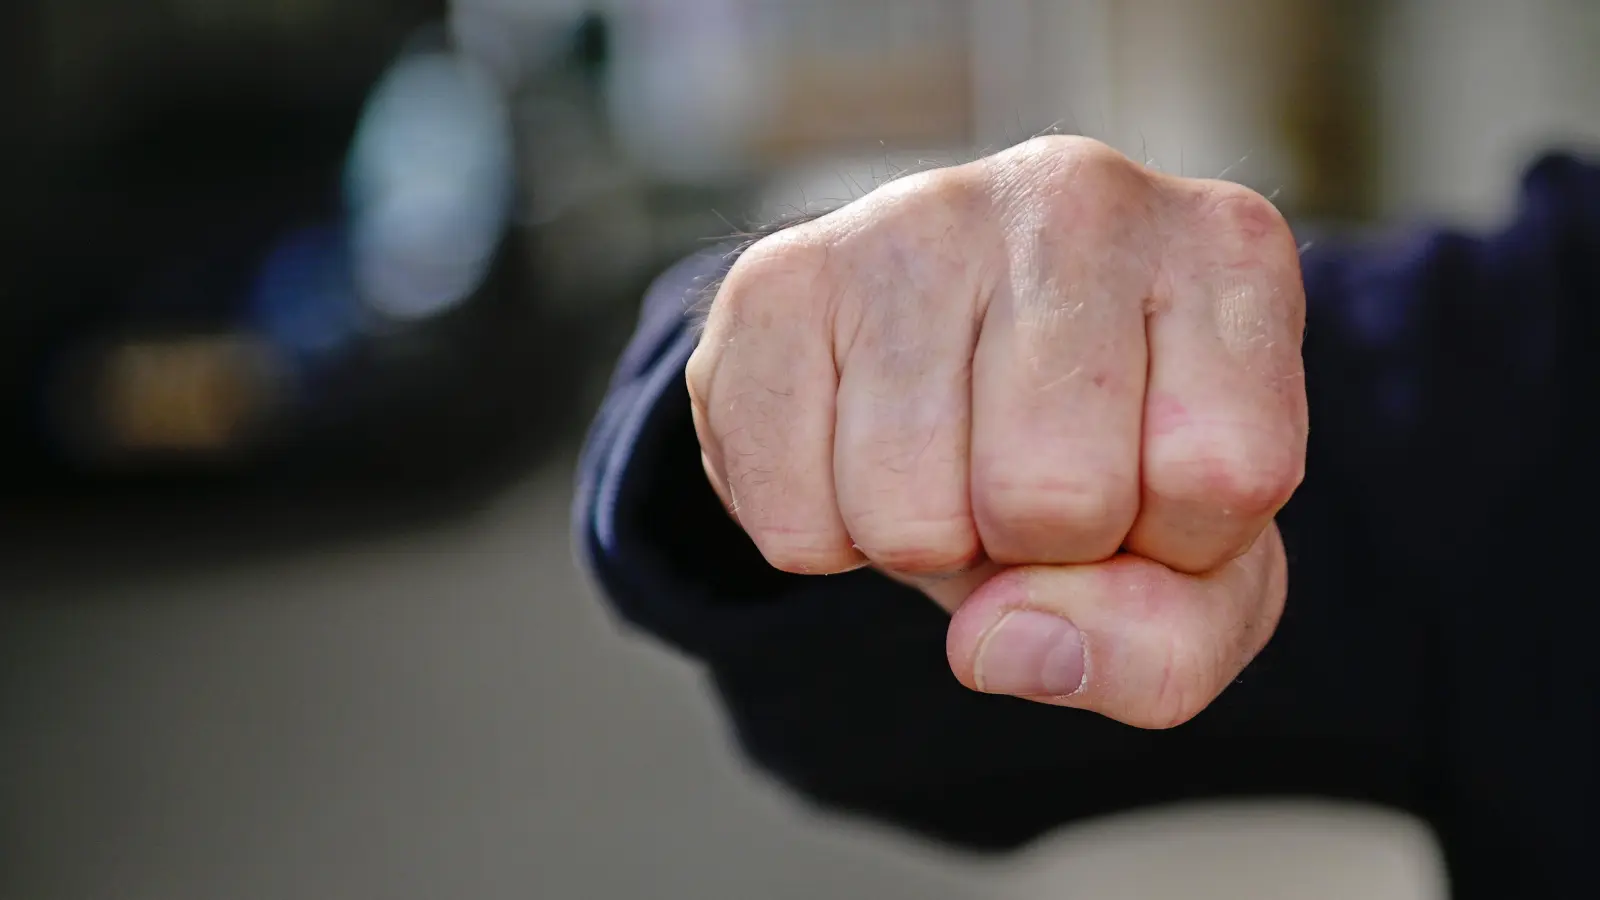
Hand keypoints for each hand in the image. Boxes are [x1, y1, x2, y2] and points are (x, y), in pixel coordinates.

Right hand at [688, 137, 1305, 728]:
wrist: (945, 365)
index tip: (1154, 490)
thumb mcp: (1199, 574)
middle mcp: (1078, 198)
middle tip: (1029, 482)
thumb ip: (1165, 647)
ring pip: (910, 517)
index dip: (1179, 545)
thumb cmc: (1102, 459)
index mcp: (1226, 250)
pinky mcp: (779, 276)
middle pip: (1058, 498)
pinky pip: (791, 520)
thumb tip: (1004, 642)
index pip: (1224, 476)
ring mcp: (915, 220)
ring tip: (946, 461)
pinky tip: (855, 453)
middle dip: (1037, 549)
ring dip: (925, 549)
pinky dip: (823, 540)